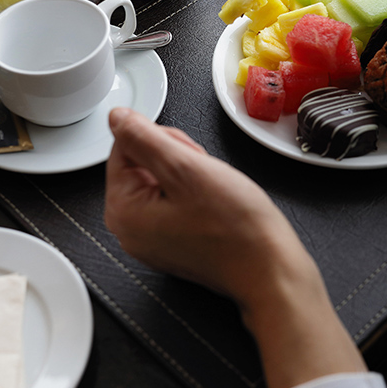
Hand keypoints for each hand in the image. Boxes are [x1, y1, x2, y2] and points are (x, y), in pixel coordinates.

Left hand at [103, 107, 365, 387]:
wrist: (269, 269)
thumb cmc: (235, 228)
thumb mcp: (186, 167)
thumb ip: (144, 137)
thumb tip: (117, 118)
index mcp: (123, 211)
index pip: (123, 147)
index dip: (162, 140)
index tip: (189, 155)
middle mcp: (130, 230)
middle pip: (141, 164)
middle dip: (176, 158)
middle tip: (205, 174)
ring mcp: (152, 240)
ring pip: (162, 180)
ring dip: (189, 174)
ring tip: (214, 190)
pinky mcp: (173, 243)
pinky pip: (175, 201)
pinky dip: (195, 193)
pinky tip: (215, 203)